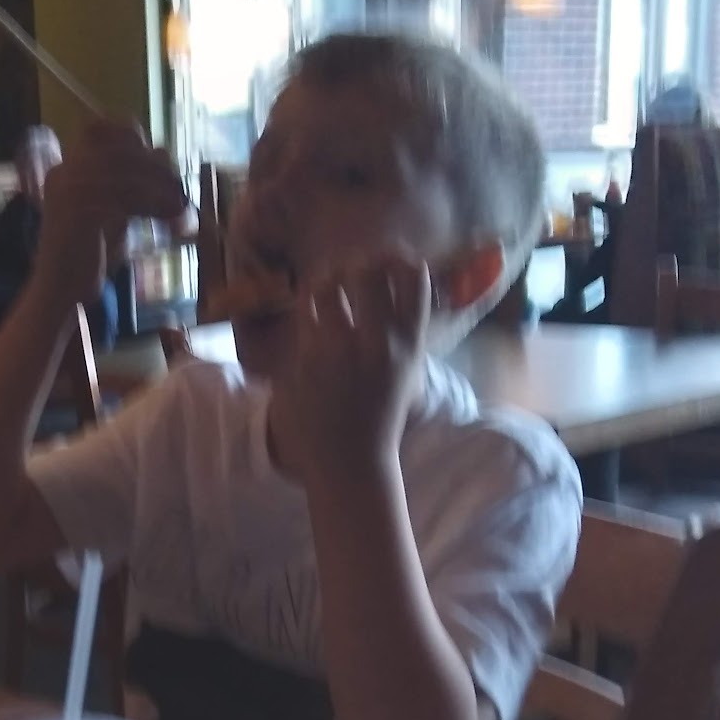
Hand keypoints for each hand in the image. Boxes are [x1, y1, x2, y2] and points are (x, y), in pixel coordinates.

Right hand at [29, 122, 188, 315]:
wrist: (59, 292)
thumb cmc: (88, 257)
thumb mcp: (114, 212)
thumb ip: (133, 184)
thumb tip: (165, 154)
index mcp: (67, 168)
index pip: (102, 129)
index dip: (136, 140)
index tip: (163, 163)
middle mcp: (64, 172)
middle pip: (121, 152)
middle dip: (157, 170)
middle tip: (180, 191)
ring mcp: (68, 190)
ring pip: (126, 176)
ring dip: (161, 191)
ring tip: (181, 210)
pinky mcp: (78, 212)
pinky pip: (124, 199)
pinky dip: (153, 207)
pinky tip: (170, 221)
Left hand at [268, 255, 430, 482]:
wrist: (350, 460)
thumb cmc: (380, 416)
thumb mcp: (406, 373)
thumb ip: (402, 333)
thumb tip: (398, 287)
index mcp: (409, 346)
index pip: (415, 280)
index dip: (402, 261)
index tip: (392, 259)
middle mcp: (377, 344)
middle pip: (369, 272)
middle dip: (359, 263)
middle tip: (351, 268)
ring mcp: (339, 351)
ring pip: (328, 286)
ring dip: (327, 279)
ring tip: (327, 283)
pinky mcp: (306, 360)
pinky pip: (304, 315)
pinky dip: (308, 309)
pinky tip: (311, 312)